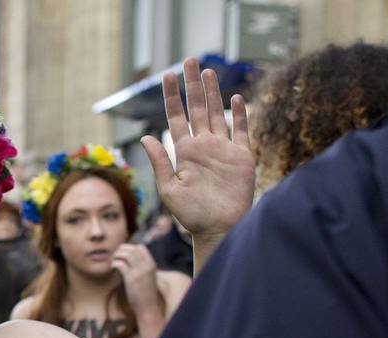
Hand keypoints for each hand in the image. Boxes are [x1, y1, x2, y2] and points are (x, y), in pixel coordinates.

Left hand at [111, 243, 167, 337]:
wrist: (148, 308)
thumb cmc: (146, 294)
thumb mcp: (148, 277)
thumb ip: (143, 267)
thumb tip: (131, 260)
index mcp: (151, 265)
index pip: (141, 247)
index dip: (130, 247)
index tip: (123, 252)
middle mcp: (146, 266)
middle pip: (133, 249)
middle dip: (122, 249)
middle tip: (115, 255)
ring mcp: (139, 272)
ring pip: (126, 254)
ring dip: (117, 255)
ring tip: (113, 260)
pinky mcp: (131, 279)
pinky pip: (121, 264)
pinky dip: (115, 263)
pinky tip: (112, 267)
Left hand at [141, 59, 253, 266]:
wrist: (219, 228)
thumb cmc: (192, 215)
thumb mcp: (170, 189)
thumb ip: (159, 162)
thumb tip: (145, 137)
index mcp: (184, 152)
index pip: (176, 117)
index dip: (171, 96)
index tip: (167, 75)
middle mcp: (203, 146)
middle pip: (197, 108)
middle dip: (192, 84)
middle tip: (189, 60)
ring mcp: (222, 149)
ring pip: (217, 113)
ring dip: (212, 92)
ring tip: (207, 71)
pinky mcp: (241, 156)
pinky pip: (240, 130)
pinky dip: (238, 114)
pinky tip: (234, 98)